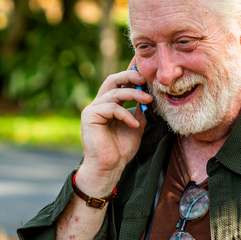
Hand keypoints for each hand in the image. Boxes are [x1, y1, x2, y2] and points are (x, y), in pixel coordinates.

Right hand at [77, 63, 153, 195]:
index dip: (131, 74)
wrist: (109, 168)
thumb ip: (140, 111)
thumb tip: (150, 97)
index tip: (146, 71)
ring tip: (148, 101)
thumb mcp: (135, 126)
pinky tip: (134, 124)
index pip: (119, 83)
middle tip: (145, 80)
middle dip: (130, 76)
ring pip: (114, 92)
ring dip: (134, 94)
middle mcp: (99, 104)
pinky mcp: (89, 116)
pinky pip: (111, 108)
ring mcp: (92, 109)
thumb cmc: (120, 150)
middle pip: (112, 80)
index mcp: (108, 104)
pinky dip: (125, 114)